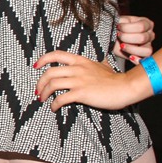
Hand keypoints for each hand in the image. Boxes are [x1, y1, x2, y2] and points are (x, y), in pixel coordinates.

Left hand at [35, 50, 149, 111]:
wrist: (125, 87)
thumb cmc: (115, 79)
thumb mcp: (103, 66)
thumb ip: (97, 64)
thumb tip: (102, 62)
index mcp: (80, 61)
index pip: (56, 55)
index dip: (43, 59)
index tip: (36, 66)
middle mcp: (77, 69)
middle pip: (49, 72)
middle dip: (40, 82)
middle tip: (38, 90)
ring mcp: (78, 81)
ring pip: (52, 84)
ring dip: (44, 93)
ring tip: (42, 99)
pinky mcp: (81, 93)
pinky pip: (61, 98)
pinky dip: (54, 104)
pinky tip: (54, 108)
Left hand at [113, 15, 155, 59]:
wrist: (111, 37)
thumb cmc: (117, 28)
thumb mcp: (119, 21)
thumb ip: (123, 22)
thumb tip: (121, 25)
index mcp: (146, 23)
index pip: (141, 26)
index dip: (127, 28)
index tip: (118, 27)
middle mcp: (150, 35)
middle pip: (142, 38)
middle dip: (126, 37)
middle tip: (118, 36)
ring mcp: (148, 46)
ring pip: (147, 50)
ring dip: (131, 49)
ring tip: (122, 46)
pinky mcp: (143, 56)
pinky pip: (145, 61)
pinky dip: (138, 60)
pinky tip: (130, 56)